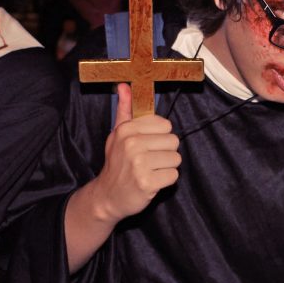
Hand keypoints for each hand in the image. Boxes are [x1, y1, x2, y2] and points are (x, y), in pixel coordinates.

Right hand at [82, 83, 181, 222]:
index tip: (147, 145)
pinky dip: (165, 180)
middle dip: (165, 152)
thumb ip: (124, 110)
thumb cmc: (116, 163)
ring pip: (176, 159)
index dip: (160, 136)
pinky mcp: (147, 182)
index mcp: (127, 130)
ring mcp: (139, 164)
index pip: (165, 125)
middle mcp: (132, 144)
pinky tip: (152, 181)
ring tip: (151, 170)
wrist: (107, 196)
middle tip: (149, 161)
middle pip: (173, 141)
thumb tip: (125, 86)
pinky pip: (174, 175)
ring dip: (166, 167)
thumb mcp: (117, 134)